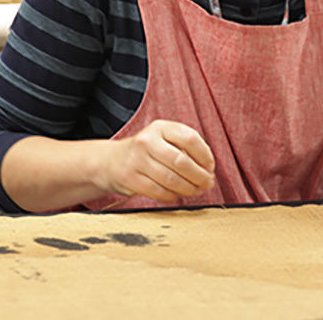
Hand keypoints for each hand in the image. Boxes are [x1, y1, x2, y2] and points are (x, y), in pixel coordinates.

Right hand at [96, 120, 215, 201]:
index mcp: (160, 127)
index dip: (205, 155)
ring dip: (189, 189)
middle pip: (181, 161)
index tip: (210, 166)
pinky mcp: (131, 179)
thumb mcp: (163, 139)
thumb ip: (185, 148)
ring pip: (171, 179)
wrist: (111, 161)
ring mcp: (137, 160)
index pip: (190, 138)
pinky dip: (173, 195)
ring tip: (196, 190)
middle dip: (199, 176)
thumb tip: (208, 169)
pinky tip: (178, 194)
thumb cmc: (147, 151)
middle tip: (207, 183)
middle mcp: (147, 141)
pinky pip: (159, 192)